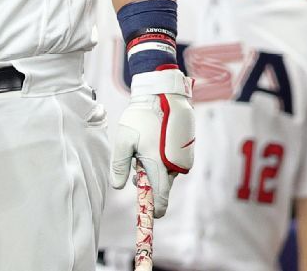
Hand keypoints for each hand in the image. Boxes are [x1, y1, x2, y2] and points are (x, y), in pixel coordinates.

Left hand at [111, 68, 193, 217]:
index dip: (153, 210)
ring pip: (169, 173)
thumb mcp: (124, 140)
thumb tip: (118, 186)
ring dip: (158, 168)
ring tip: (146, 147)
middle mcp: (174, 165)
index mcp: (158, 166)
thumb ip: (120, 165)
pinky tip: (157, 141)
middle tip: (138, 166)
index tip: (147, 213)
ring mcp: (183, 157)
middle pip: (162, 187)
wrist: (164, 93)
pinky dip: (166, 158)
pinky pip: (175, 161)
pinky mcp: (188, 148)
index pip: (159, 200)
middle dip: (150, 183)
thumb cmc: (141, 116)